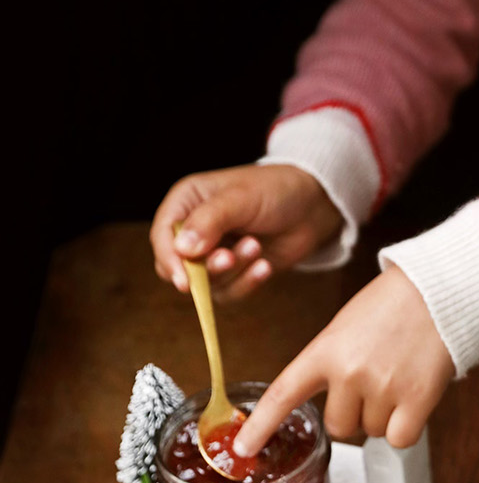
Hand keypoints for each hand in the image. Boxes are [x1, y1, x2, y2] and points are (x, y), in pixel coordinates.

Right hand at [150, 164, 343, 301]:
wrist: (311, 206)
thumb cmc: (274, 191)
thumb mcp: (240, 199)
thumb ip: (209, 221)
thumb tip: (181, 249)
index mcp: (186, 202)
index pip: (162, 236)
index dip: (170, 259)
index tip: (185, 282)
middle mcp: (194, 231)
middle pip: (180, 267)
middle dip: (206, 269)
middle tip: (230, 257)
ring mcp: (214, 255)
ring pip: (208, 284)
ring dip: (234, 271)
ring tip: (257, 246)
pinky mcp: (236, 274)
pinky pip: (232, 292)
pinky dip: (248, 283)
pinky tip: (265, 266)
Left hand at [233, 265, 453, 453]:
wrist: (438, 292)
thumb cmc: (391, 307)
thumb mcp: (344, 329)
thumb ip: (329, 365)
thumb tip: (334, 410)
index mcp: (325, 350)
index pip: (283, 395)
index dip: (260, 426)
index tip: (243, 449)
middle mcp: (349, 372)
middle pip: (338, 427)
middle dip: (354, 413)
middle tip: (373, 381)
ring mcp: (383, 388)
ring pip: (370, 432)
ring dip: (383, 415)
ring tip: (397, 378)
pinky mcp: (416, 401)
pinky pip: (399, 439)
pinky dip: (406, 427)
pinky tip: (412, 398)